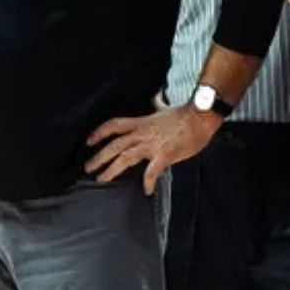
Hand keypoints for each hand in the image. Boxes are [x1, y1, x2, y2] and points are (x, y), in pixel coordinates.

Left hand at [84, 106, 219, 194]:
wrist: (200, 118)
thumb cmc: (185, 115)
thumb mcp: (164, 108)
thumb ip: (157, 106)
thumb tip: (156, 99)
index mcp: (141, 123)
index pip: (114, 125)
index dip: (99, 133)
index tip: (89, 141)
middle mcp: (142, 134)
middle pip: (114, 145)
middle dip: (99, 157)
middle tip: (88, 167)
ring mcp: (152, 145)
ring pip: (125, 158)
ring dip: (111, 169)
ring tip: (102, 178)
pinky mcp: (164, 155)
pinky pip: (152, 171)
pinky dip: (148, 181)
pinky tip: (147, 190)